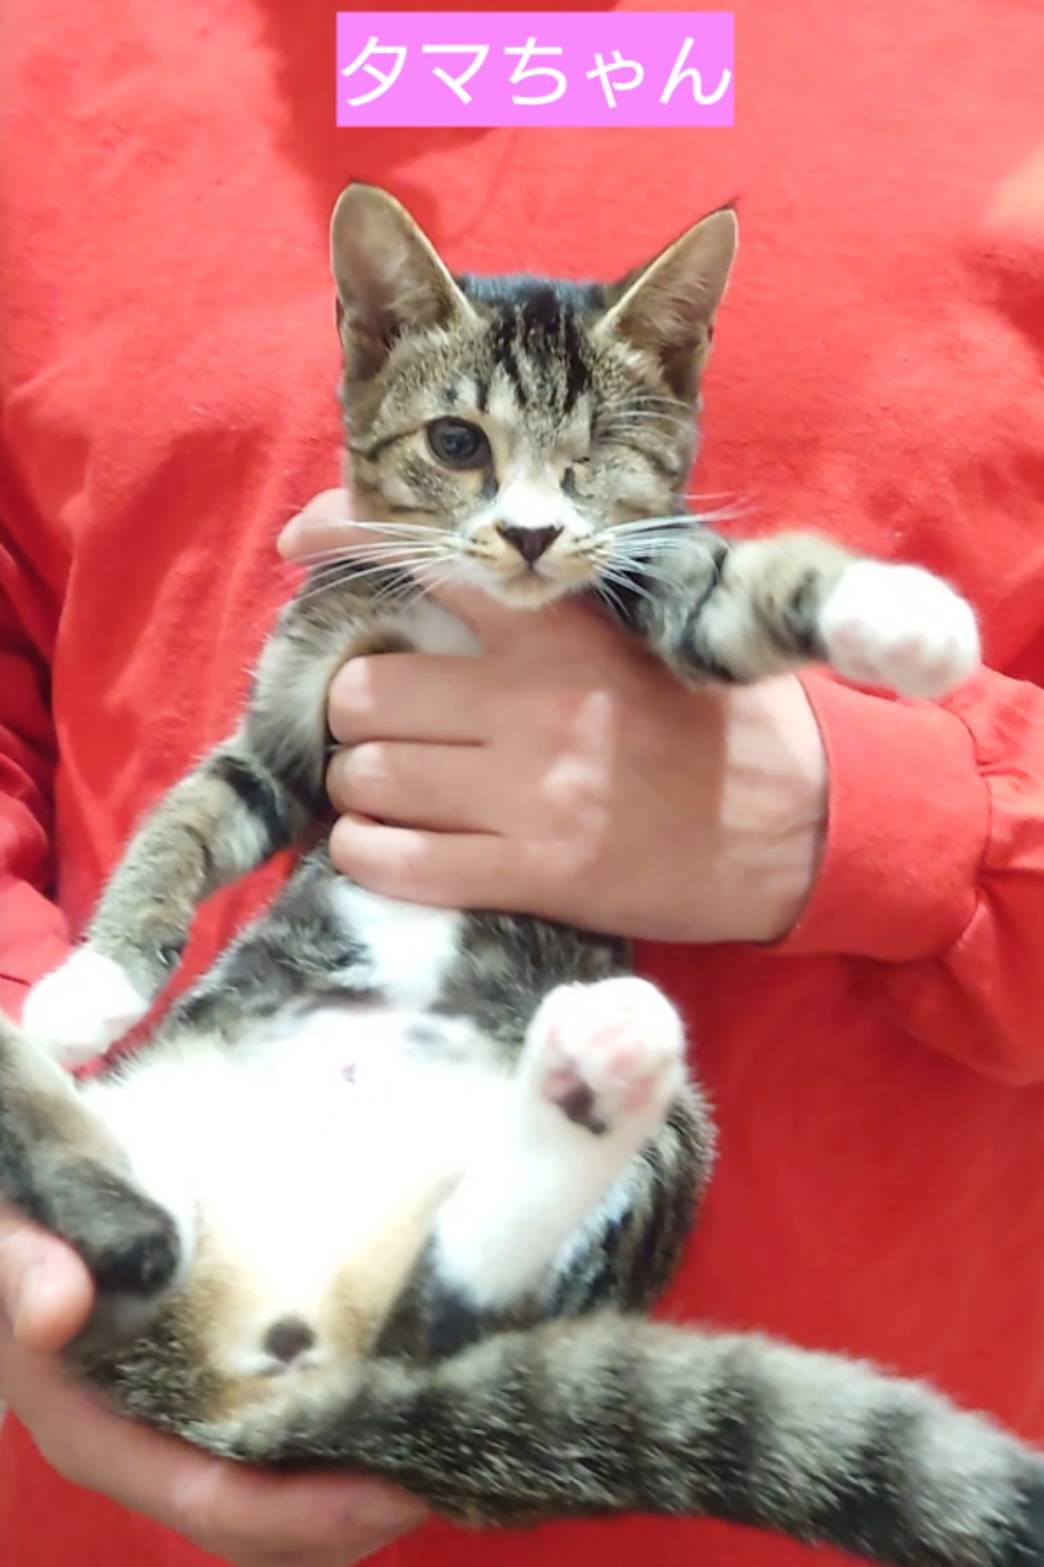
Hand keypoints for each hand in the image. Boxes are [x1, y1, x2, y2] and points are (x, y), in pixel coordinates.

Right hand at [0, 1207, 426, 1566]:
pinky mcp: (209, 1399)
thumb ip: (21, 1265)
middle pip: (259, 1523)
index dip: (301, 1511)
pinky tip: (405, 1401)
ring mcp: (177, 1431)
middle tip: (450, 1466)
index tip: (391, 1488)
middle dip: (352, 1515)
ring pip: (278, 1498)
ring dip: (359, 1490)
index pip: (206, 1501)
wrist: (23, 1220)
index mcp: (94, 1430)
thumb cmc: (17, 1225)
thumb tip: (56, 1310)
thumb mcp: (8, 1232)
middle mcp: (141, 1450)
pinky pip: (282, 1451)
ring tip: (448, 1448)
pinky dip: (344, 1443)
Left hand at [280, 493, 827, 944]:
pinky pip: (394, 862)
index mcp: (564, 630)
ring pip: (365, 775)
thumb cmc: (717, 721)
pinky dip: (365, 852)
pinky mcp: (532, 875)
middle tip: (384, 723)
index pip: (429, 560)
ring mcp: (531, 795)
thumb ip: (557, 600)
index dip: (346, 539)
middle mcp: (535, 703)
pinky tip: (381, 844)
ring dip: (358, 783)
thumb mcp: (651, 629)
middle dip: (356, 709)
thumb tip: (444, 572)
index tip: (299, 545)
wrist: (795, 827)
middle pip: (365, 691)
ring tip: (388, 787)